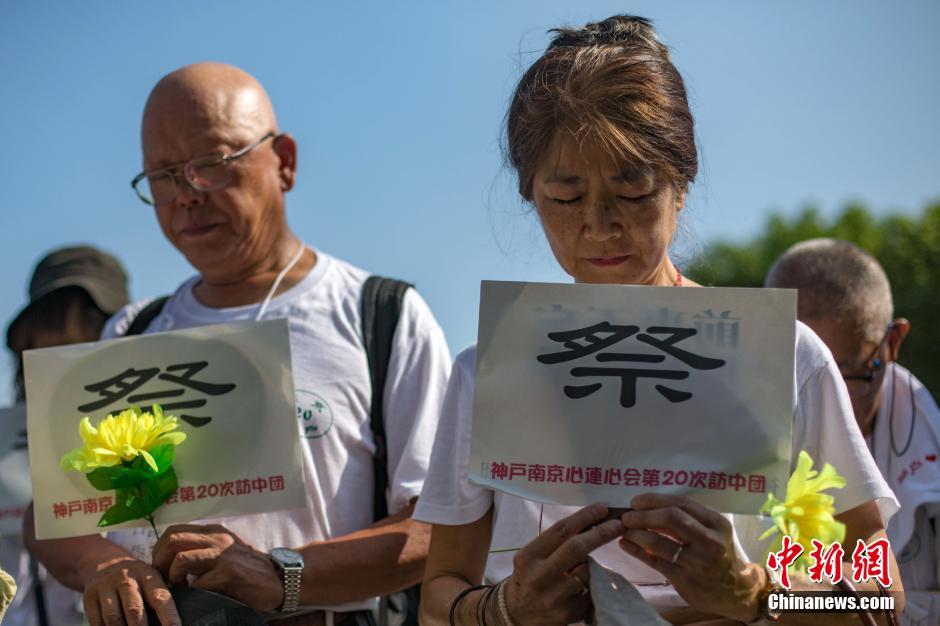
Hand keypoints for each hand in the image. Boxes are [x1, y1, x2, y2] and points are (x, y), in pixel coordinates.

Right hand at [81, 556, 179, 625]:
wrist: (104, 562)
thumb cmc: (137, 578)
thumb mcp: (151, 578)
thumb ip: (160, 596)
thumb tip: (173, 623)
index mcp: (148, 575)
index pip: (160, 597)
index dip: (168, 615)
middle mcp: (126, 579)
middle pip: (134, 609)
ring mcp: (106, 587)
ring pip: (113, 618)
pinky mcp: (89, 597)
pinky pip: (97, 621)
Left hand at [151, 523, 284, 611]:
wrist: (280, 579)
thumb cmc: (249, 569)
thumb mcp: (224, 552)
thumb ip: (202, 550)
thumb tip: (170, 560)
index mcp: (213, 531)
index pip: (173, 531)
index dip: (159, 550)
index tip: (161, 567)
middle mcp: (217, 538)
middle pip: (172, 540)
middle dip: (159, 562)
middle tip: (162, 580)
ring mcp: (224, 554)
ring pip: (181, 559)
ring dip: (173, 578)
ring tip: (179, 588)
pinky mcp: (230, 573)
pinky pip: (199, 582)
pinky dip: (193, 592)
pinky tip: (198, 597)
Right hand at [503, 503, 622, 625]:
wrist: (518, 613)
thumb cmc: (529, 576)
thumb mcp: (533, 556)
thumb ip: (555, 543)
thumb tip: (590, 523)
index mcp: (528, 557)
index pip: (560, 530)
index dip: (584, 517)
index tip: (602, 509)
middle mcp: (539, 576)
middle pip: (576, 548)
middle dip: (600, 533)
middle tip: (617, 524)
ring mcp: (555, 597)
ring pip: (587, 571)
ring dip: (593, 563)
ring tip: (586, 563)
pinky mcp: (569, 613)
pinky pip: (590, 591)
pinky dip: (592, 583)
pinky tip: (585, 584)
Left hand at [618, 494, 762, 622]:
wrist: (735, 591)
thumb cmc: (718, 554)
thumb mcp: (712, 531)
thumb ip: (688, 518)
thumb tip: (648, 506)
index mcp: (716, 523)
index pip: (681, 503)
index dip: (655, 500)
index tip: (636, 501)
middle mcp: (710, 541)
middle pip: (671, 518)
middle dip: (643, 515)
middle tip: (626, 516)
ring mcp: (698, 562)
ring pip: (659, 542)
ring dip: (636, 533)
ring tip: (624, 530)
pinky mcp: (685, 580)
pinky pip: (655, 561)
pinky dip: (637, 551)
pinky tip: (626, 544)